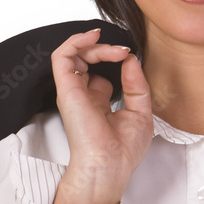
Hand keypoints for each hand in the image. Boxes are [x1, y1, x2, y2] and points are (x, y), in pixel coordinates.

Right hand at [49, 28, 152, 203]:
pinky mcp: (66, 88)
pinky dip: (76, 41)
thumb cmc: (123, 150)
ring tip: (114, 49)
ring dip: (95, 44)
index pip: (100, 73)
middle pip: (87, 60)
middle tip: (124, 52)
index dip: (114, 60)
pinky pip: (62, 56)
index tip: (130, 57)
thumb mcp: (141, 112)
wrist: (109, 166)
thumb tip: (131, 60)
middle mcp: (83, 96)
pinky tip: (94, 37)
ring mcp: (73, 91)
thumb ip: (136, 85)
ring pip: (75, 53)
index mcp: (98, 103)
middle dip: (107, 50)